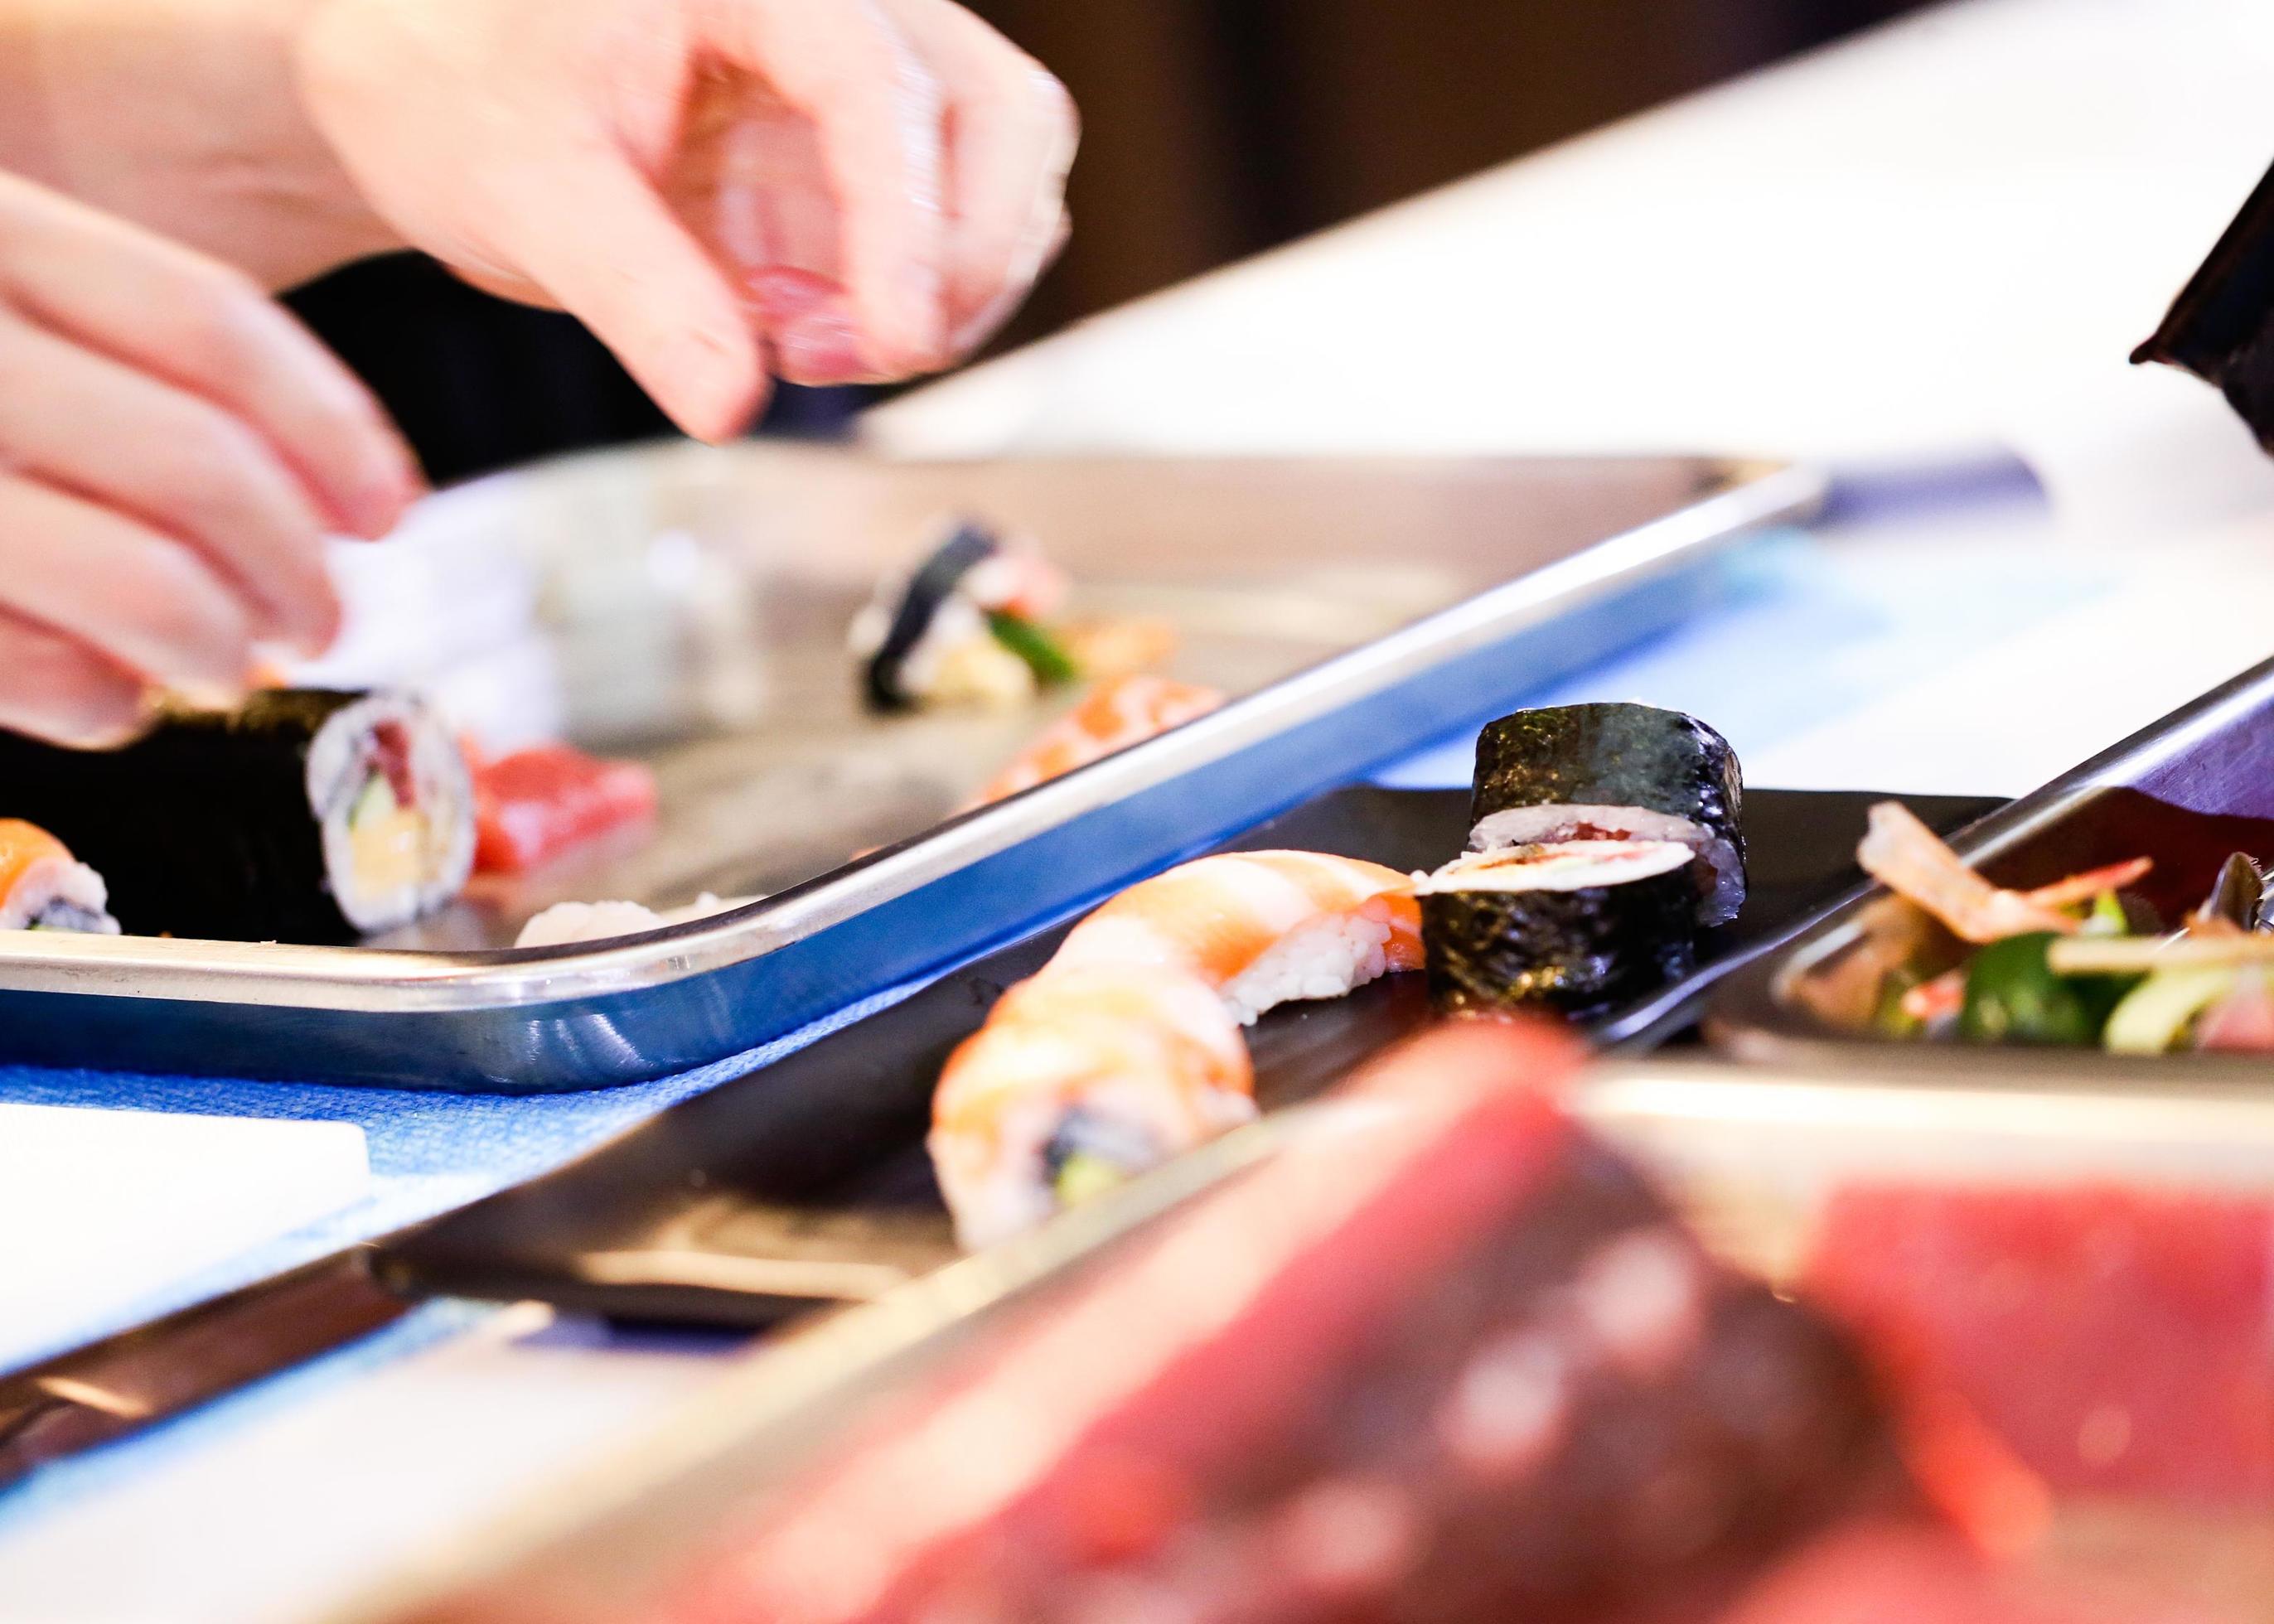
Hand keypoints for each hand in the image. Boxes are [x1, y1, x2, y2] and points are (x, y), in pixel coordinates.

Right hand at [0, 172, 419, 743]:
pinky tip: (112, 702)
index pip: (210, 325)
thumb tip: (324, 490)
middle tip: (320, 613)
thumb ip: (108, 350)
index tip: (386, 507)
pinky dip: (94, 700)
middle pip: (198, 465)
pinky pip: (24, 666)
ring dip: (215, 643)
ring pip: (138, 580)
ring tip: (226, 660)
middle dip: (294, 565)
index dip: (332, 430)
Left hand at [297, 0, 1076, 441]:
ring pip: (1005, 187)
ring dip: (943, 296)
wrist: (421, 82)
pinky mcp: (855, 170)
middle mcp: (840, 14)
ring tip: (801, 345)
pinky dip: (905, 314)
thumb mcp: (522, 188)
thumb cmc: (450, 82)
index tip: (897, 336)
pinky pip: (946, 246)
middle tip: (873, 348)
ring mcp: (861, 95)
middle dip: (964, 256)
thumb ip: (634, 292)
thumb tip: (729, 402)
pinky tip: (799, 333)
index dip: (909, 220)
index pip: (880, 86)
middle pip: (1005, 121)